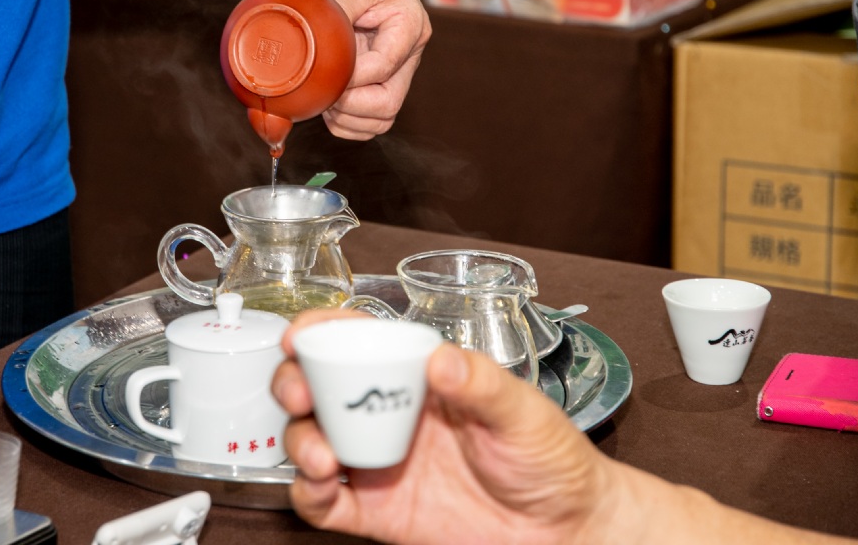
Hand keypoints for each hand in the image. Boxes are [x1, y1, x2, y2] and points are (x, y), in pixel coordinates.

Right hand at [271, 309, 617, 544]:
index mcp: (422, 378)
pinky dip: (308, 493)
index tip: (300, 335)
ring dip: (300, 440)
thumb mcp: (524, 411)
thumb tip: (440, 358)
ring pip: (311, 440)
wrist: (563, 531)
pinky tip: (322, 485)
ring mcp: (380, 462)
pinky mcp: (377, 511)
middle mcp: (392, 415)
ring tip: (322, 454)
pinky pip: (324, 502)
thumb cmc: (551, 459)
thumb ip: (482, 384)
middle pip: (319, 387)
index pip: (360, 341)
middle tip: (298, 392)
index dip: (322, 332)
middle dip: (293, 383)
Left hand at [318, 0, 431, 139]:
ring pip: (383, 118)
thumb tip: (300, 48)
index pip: (382, 67)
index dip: (348, 78)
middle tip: (322, 93)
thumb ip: (329, 16)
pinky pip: (373, 119)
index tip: (321, 72)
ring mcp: (399, 69)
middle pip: (388, 103)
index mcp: (409, 24)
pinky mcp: (385, 80)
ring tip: (324, 98)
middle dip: (349, 106)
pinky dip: (349, 121)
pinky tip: (329, 103)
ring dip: (348, 118)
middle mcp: (410, 51)